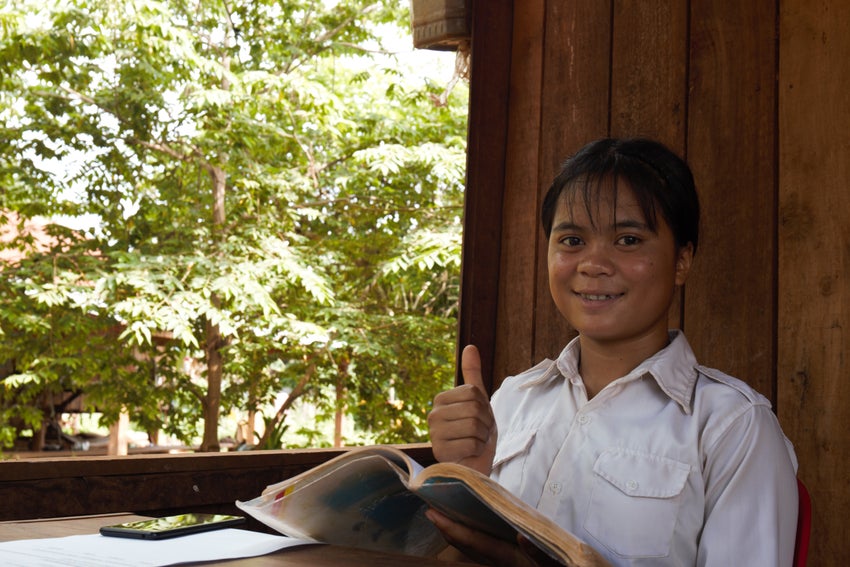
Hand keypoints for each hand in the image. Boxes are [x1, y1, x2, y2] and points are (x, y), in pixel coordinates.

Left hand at [426, 509, 561, 566]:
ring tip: (443, 518)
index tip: (433, 514)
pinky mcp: (511, 563)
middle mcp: (504, 564)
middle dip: (448, 530)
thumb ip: (541, 554)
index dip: (454, 529)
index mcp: (512, 560)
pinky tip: (469, 531)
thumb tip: (521, 536)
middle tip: (429, 510)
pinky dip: (473, 540)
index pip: (478, 543)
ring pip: (475, 552)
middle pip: (470, 548)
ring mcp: (506, 565)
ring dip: (458, 536)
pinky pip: (486, 552)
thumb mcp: (559, 564)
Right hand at [427, 345, 496, 475]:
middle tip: (478, 434)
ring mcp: (434, 434)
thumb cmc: (476, 433)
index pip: (474, 392)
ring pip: (474, 425)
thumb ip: (472, 374)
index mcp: (441, 400)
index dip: (485, 407)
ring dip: (482, 438)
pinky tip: (468, 455)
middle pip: (475, 408)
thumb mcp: (478, 401)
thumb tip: (470, 346)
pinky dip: (476, 451)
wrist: (475, 464)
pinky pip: (471, 444)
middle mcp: (432, 415)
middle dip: (485, 424)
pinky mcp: (439, 453)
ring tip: (473, 443)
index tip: (479, 419)